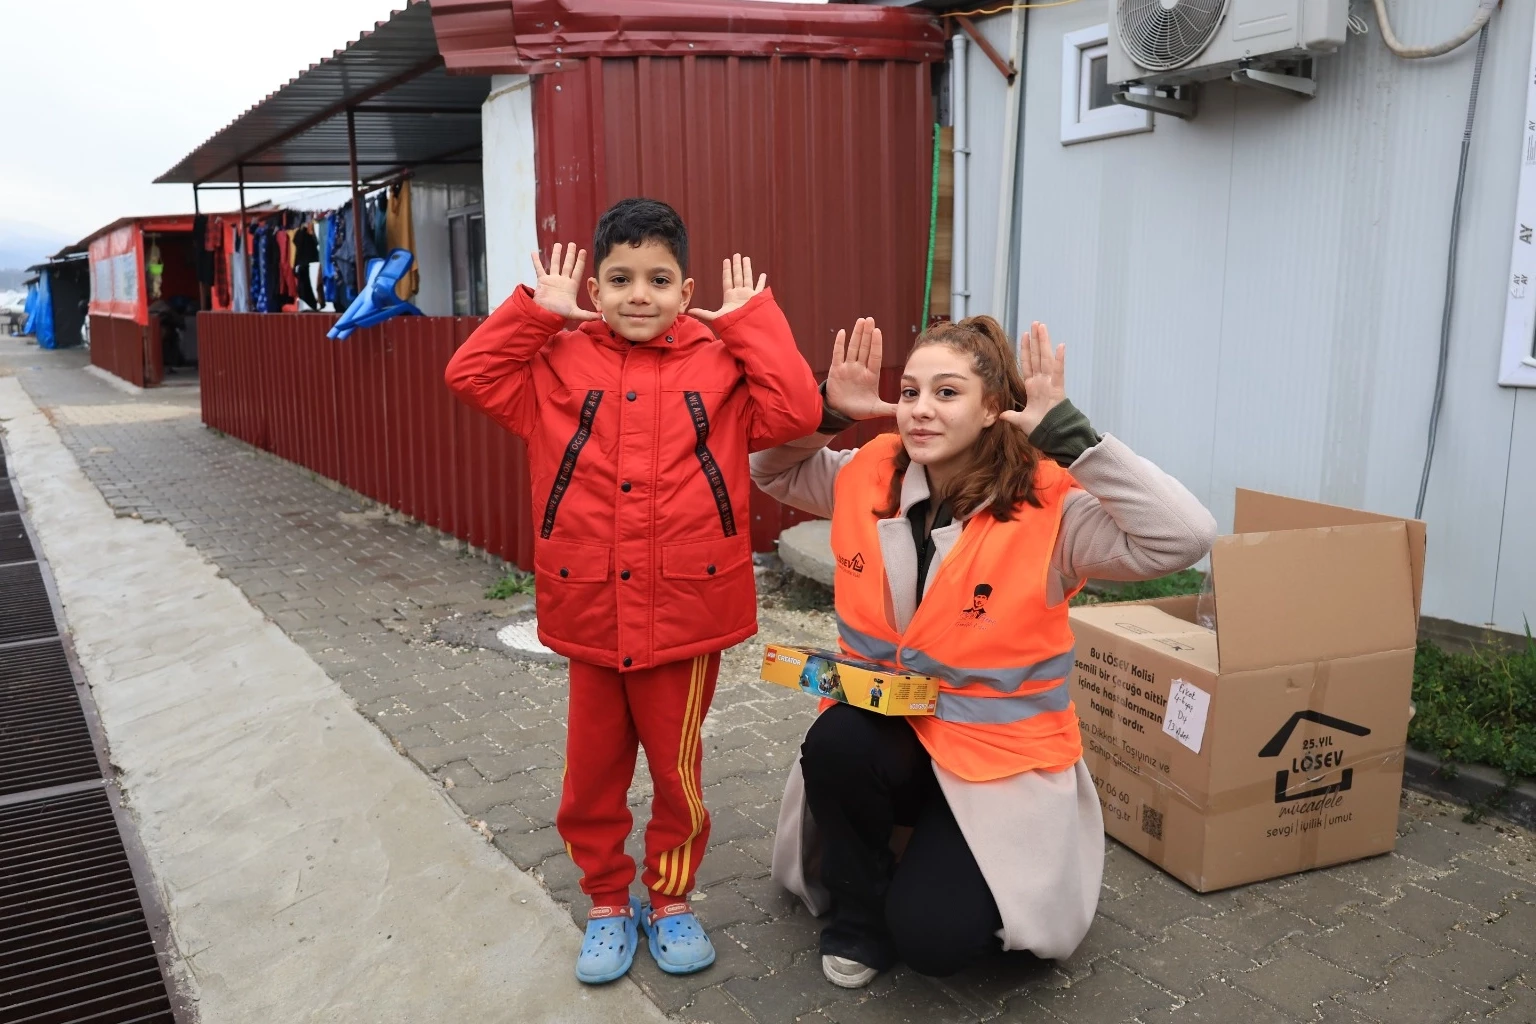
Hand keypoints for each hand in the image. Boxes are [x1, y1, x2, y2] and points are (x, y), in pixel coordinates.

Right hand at [529, 243, 599, 320]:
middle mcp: (562, 281)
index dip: (581, 261)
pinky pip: (539, 268)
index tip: (583, 251)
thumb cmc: (559, 314)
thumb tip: (601, 317)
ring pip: (555, 264)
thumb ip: (587, 314)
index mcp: (571, 286)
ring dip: (556, 254)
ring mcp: (552, 280)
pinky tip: (534, 253)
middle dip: (570, 254)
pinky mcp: (542, 281)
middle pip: (567, 264)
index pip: (577, 270)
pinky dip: (536, 261)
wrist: (545, 314)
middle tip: (572, 244)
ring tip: (558, 245)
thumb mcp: (575, 313)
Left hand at [688, 254, 765, 321]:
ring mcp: (748, 295)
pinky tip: (763, 274)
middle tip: (736, 255)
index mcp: (729, 296)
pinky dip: (761, 281)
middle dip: (736, 266)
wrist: (744, 328)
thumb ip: (703, 313)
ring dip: (747, 268)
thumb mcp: (715, 317)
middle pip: (737, 276)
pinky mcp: (756, 298)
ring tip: (746, 258)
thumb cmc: (730, 323)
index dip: (726, 270)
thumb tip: (689, 310)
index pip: (727, 280)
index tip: (726, 260)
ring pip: (747, 278)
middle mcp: (739, 294)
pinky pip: (759, 288)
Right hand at [826, 317, 896, 420]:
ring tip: (861, 321)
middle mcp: (860, 369)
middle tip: (870, 319)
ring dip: (856, 335)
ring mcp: (848, 368)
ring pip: (853, 348)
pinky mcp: (836, 370)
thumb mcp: (876, 410)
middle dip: (867, 333)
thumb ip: (889, 409)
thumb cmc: (859, 410)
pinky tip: (842, 332)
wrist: (841, 413)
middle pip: (864, 348)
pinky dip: (839, 344)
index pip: (875, 356)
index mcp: (871, 375)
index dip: (876, 344)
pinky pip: (838, 355)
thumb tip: (904, 409)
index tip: (878, 331)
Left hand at [999, 321, 1065, 435]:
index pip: (1028, 364)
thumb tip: (1000, 414)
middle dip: (1036, 340)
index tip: (1024, 336)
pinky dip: (1059, 360)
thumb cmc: (1040, 429)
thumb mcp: (1021, 421)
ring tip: (1042, 327)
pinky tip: (1060, 346)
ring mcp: (1050, 384)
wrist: (1051, 437)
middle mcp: (1042, 382)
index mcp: (1033, 387)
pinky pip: (1059, 372)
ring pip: (1046, 359)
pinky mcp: (1058, 389)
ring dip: (1044, 343)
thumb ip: (1012, 416)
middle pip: (1038, 356)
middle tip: (1035, 323)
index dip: (1026, 350)